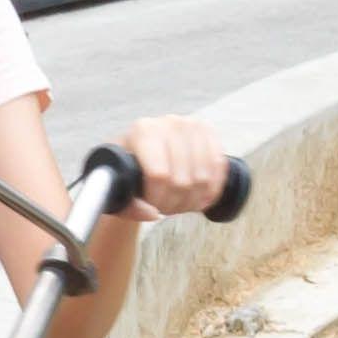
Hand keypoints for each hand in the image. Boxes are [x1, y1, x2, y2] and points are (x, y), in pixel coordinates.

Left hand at [106, 114, 241, 223]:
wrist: (142, 149)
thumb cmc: (126, 168)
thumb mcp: (117, 186)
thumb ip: (126, 205)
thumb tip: (151, 214)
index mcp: (142, 131)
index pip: (159, 175)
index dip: (158, 199)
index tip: (152, 206)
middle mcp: (169, 123)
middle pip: (182, 180)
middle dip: (175, 203)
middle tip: (165, 207)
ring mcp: (192, 126)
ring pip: (203, 178)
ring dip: (193, 200)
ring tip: (180, 202)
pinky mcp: (209, 133)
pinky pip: (219, 169)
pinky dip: (212, 190)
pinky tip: (200, 197)